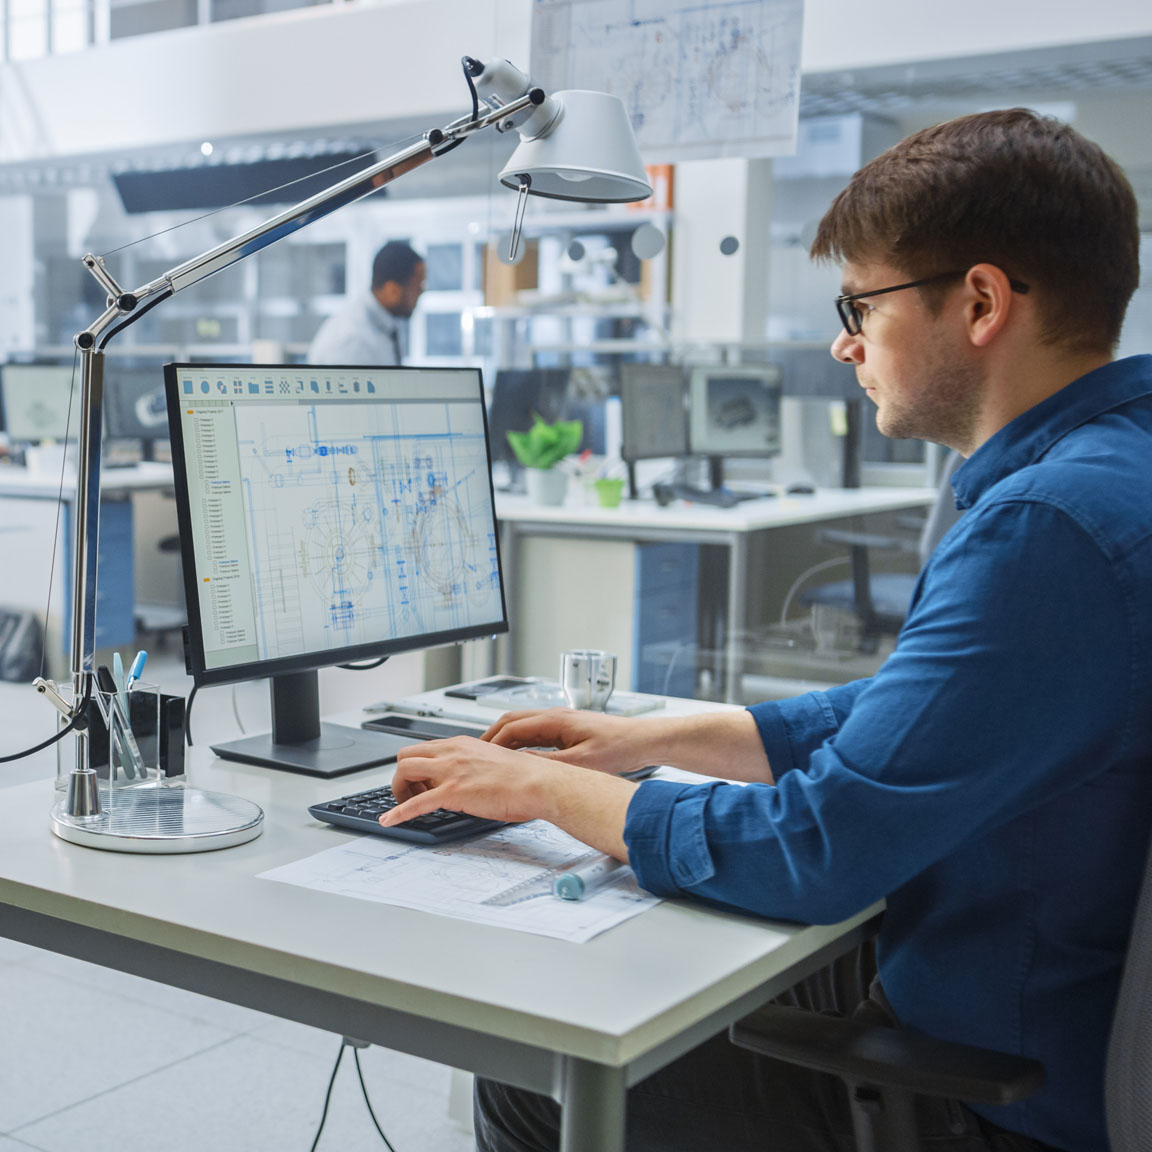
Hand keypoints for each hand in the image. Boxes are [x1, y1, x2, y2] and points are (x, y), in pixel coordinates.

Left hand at [383, 733, 636, 859]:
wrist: (538, 783)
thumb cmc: (525, 777)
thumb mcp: (494, 763)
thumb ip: (475, 767)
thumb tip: (469, 780)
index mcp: (463, 744)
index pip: (425, 749)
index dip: (418, 767)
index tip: (421, 782)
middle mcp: (453, 752)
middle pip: (407, 755)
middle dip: (403, 776)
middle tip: (411, 793)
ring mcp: (451, 771)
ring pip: (404, 771)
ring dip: (399, 789)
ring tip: (404, 805)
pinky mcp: (452, 792)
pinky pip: (415, 803)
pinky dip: (398, 812)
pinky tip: (390, 821)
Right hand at [481, 708, 658, 774]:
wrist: (641, 740)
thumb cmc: (618, 747)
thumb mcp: (580, 762)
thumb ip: (549, 764)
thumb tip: (521, 766)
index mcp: (555, 719)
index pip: (511, 727)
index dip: (492, 743)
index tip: (479, 757)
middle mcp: (555, 716)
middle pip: (512, 721)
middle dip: (492, 737)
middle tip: (477, 756)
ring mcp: (561, 721)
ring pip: (522, 726)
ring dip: (505, 740)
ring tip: (492, 758)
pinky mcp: (567, 729)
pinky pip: (535, 733)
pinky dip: (521, 743)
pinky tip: (519, 758)